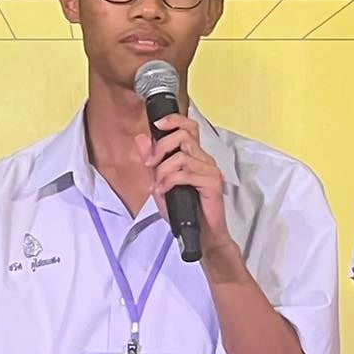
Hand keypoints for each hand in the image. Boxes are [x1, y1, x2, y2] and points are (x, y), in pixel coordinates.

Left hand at [136, 113, 230, 256]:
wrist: (200, 233)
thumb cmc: (184, 209)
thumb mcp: (159, 182)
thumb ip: (151, 161)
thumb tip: (141, 139)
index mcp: (194, 156)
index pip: (188, 126)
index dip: (173, 120)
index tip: (157, 125)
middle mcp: (204, 159)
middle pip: (182, 136)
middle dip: (159, 149)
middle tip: (149, 164)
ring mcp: (210, 170)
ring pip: (181, 156)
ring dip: (162, 171)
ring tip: (158, 185)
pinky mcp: (212, 182)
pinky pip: (185, 174)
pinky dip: (169, 181)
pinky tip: (164, 190)